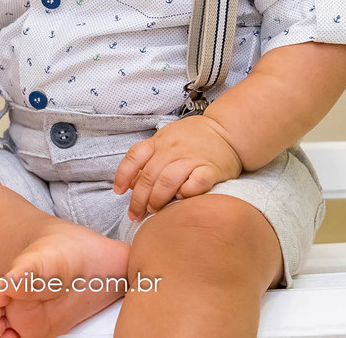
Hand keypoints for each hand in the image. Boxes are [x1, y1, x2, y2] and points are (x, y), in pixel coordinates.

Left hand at [112, 115, 242, 221]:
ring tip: (155, 211)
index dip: (122, 175)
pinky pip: (195, 183)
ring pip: (167, 181)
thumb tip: (131, 184)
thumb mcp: (166, 140)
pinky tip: (182, 200)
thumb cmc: (193, 138)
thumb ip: (149, 159)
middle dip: (139, 199)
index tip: (118, 192)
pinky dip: (186, 194)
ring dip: (158, 199)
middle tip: (136, 214)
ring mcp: (192, 158)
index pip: (134, 156)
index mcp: (159, 142)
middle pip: (149, 175)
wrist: (227, 130)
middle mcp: (172, 149)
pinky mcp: (211, 169)